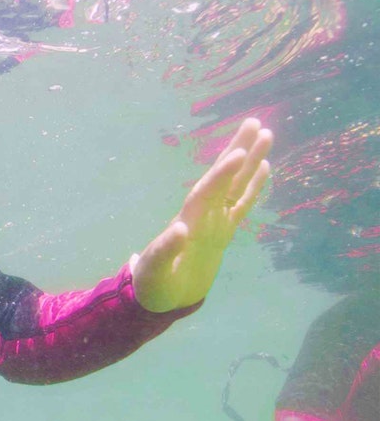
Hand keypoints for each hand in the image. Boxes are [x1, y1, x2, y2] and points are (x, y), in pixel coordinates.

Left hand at [131, 118, 271, 312]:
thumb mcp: (154, 270)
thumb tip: (181, 230)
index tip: (238, 154)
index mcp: (187, 221)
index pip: (207, 192)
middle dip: (238, 151)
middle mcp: (202, 215)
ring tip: (265, 134)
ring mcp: (214, 221)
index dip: (222, 174)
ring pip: (236, 185)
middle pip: (223, 178)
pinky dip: (253, 186)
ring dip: (250, 161)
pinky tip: (264, 167)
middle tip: (255, 123)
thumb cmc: (154, 285)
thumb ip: (164, 250)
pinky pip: (241, 203)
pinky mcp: (223, 230)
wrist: (160, 297)